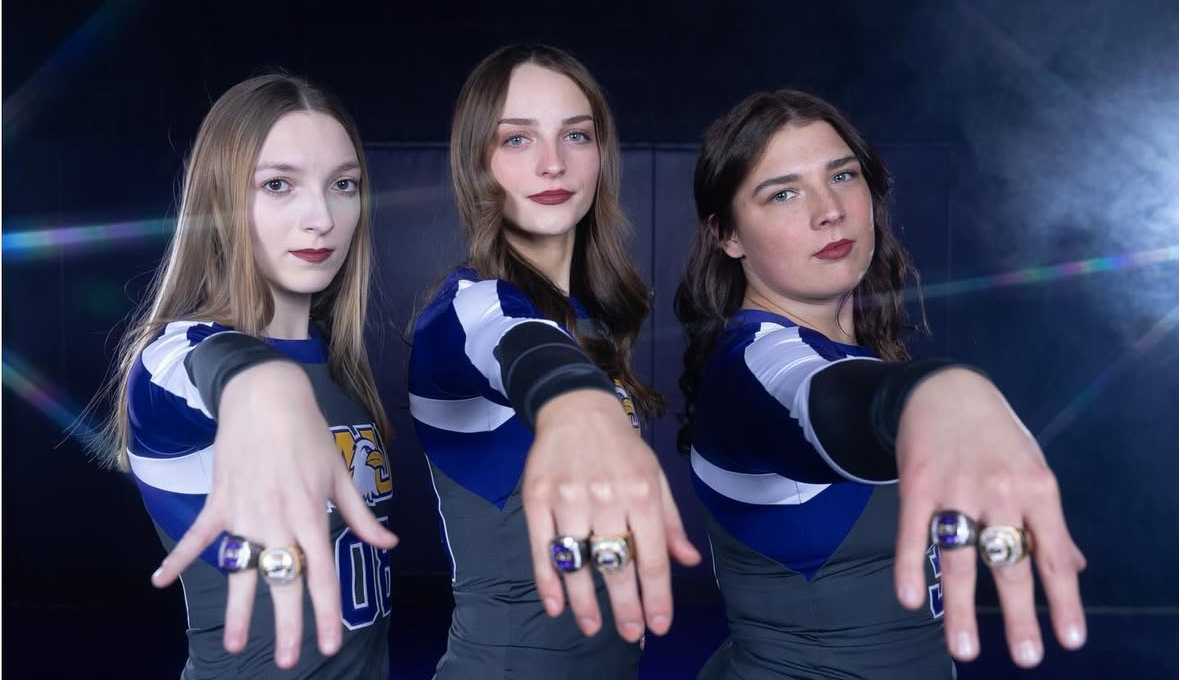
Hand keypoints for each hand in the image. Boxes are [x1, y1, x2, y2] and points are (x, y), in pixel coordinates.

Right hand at [149, 361, 397, 667]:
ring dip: (238, 609)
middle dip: (286, 626)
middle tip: (287, 662)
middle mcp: (278, 521)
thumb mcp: (340, 474)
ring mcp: (245, 514)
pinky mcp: (220, 502)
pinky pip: (198, 536)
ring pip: (242, 570)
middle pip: (284, 582)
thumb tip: (389, 545)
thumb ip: (362, 517)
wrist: (266, 397)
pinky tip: (159, 581)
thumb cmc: (309, 435)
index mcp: (312, 516)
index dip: (327, 614)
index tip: (329, 645)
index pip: (322, 575)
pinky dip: (178, 558)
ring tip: (234, 643)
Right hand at [522, 389, 700, 642]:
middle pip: (617, 564)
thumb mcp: (656, 477)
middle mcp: (607, 497)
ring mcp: (569, 498)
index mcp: (641, 493)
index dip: (656, 596)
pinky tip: (557, 605)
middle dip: (625, 606)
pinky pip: (542, 548)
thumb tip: (688, 561)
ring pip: (578, 561)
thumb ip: (669, 523)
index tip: (658, 625)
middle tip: (629, 633)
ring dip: (585, 601)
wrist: (577, 407)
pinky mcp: (537, 497)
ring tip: (593, 627)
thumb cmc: (622, 447)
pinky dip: (548, 581)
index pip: (652, 556)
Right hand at [893, 368, 1085, 667]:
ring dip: (960, 607)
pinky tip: (911, 599)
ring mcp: (956, 488)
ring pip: (959, 557)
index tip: (1070, 641)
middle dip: (1019, 614)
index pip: (1053, 553)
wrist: (947, 389)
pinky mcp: (917, 484)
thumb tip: (1073, 568)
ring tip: (964, 649)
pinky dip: (910, 566)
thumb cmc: (997, 438)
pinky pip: (913, 532)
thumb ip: (1049, 522)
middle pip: (1009, 562)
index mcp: (1037, 489)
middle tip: (1027, 657)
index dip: (1064, 600)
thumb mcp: (1034, 471)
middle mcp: (1001, 491)